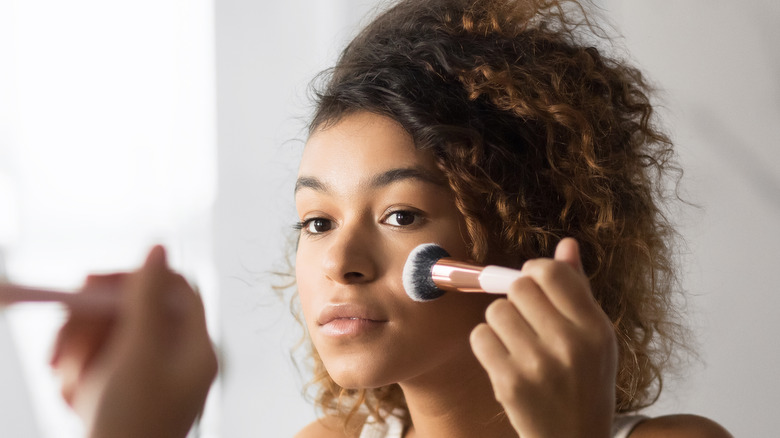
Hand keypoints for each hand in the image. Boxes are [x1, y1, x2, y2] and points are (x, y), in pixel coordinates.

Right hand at [50, 246, 217, 437]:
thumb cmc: (130, 424)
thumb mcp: (138, 356)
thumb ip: (147, 299)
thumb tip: (158, 248)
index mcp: (196, 349)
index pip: (177, 289)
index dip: (135, 278)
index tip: (92, 283)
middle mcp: (178, 360)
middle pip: (136, 312)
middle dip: (92, 325)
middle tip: (60, 341)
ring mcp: (151, 378)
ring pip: (109, 338)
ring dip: (78, 352)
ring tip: (64, 380)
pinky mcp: (125, 394)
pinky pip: (98, 366)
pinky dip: (78, 375)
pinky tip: (72, 398)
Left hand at [470, 238, 616, 437]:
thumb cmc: (583, 382)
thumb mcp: (595, 337)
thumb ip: (579, 289)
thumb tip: (566, 243)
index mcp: (595, 328)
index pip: (551, 271)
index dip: (535, 272)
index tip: (534, 286)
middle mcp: (569, 344)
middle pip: (519, 287)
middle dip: (516, 298)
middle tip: (526, 320)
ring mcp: (538, 365)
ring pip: (496, 311)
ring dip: (501, 323)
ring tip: (518, 344)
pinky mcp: (509, 382)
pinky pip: (481, 336)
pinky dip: (487, 345)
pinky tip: (505, 361)